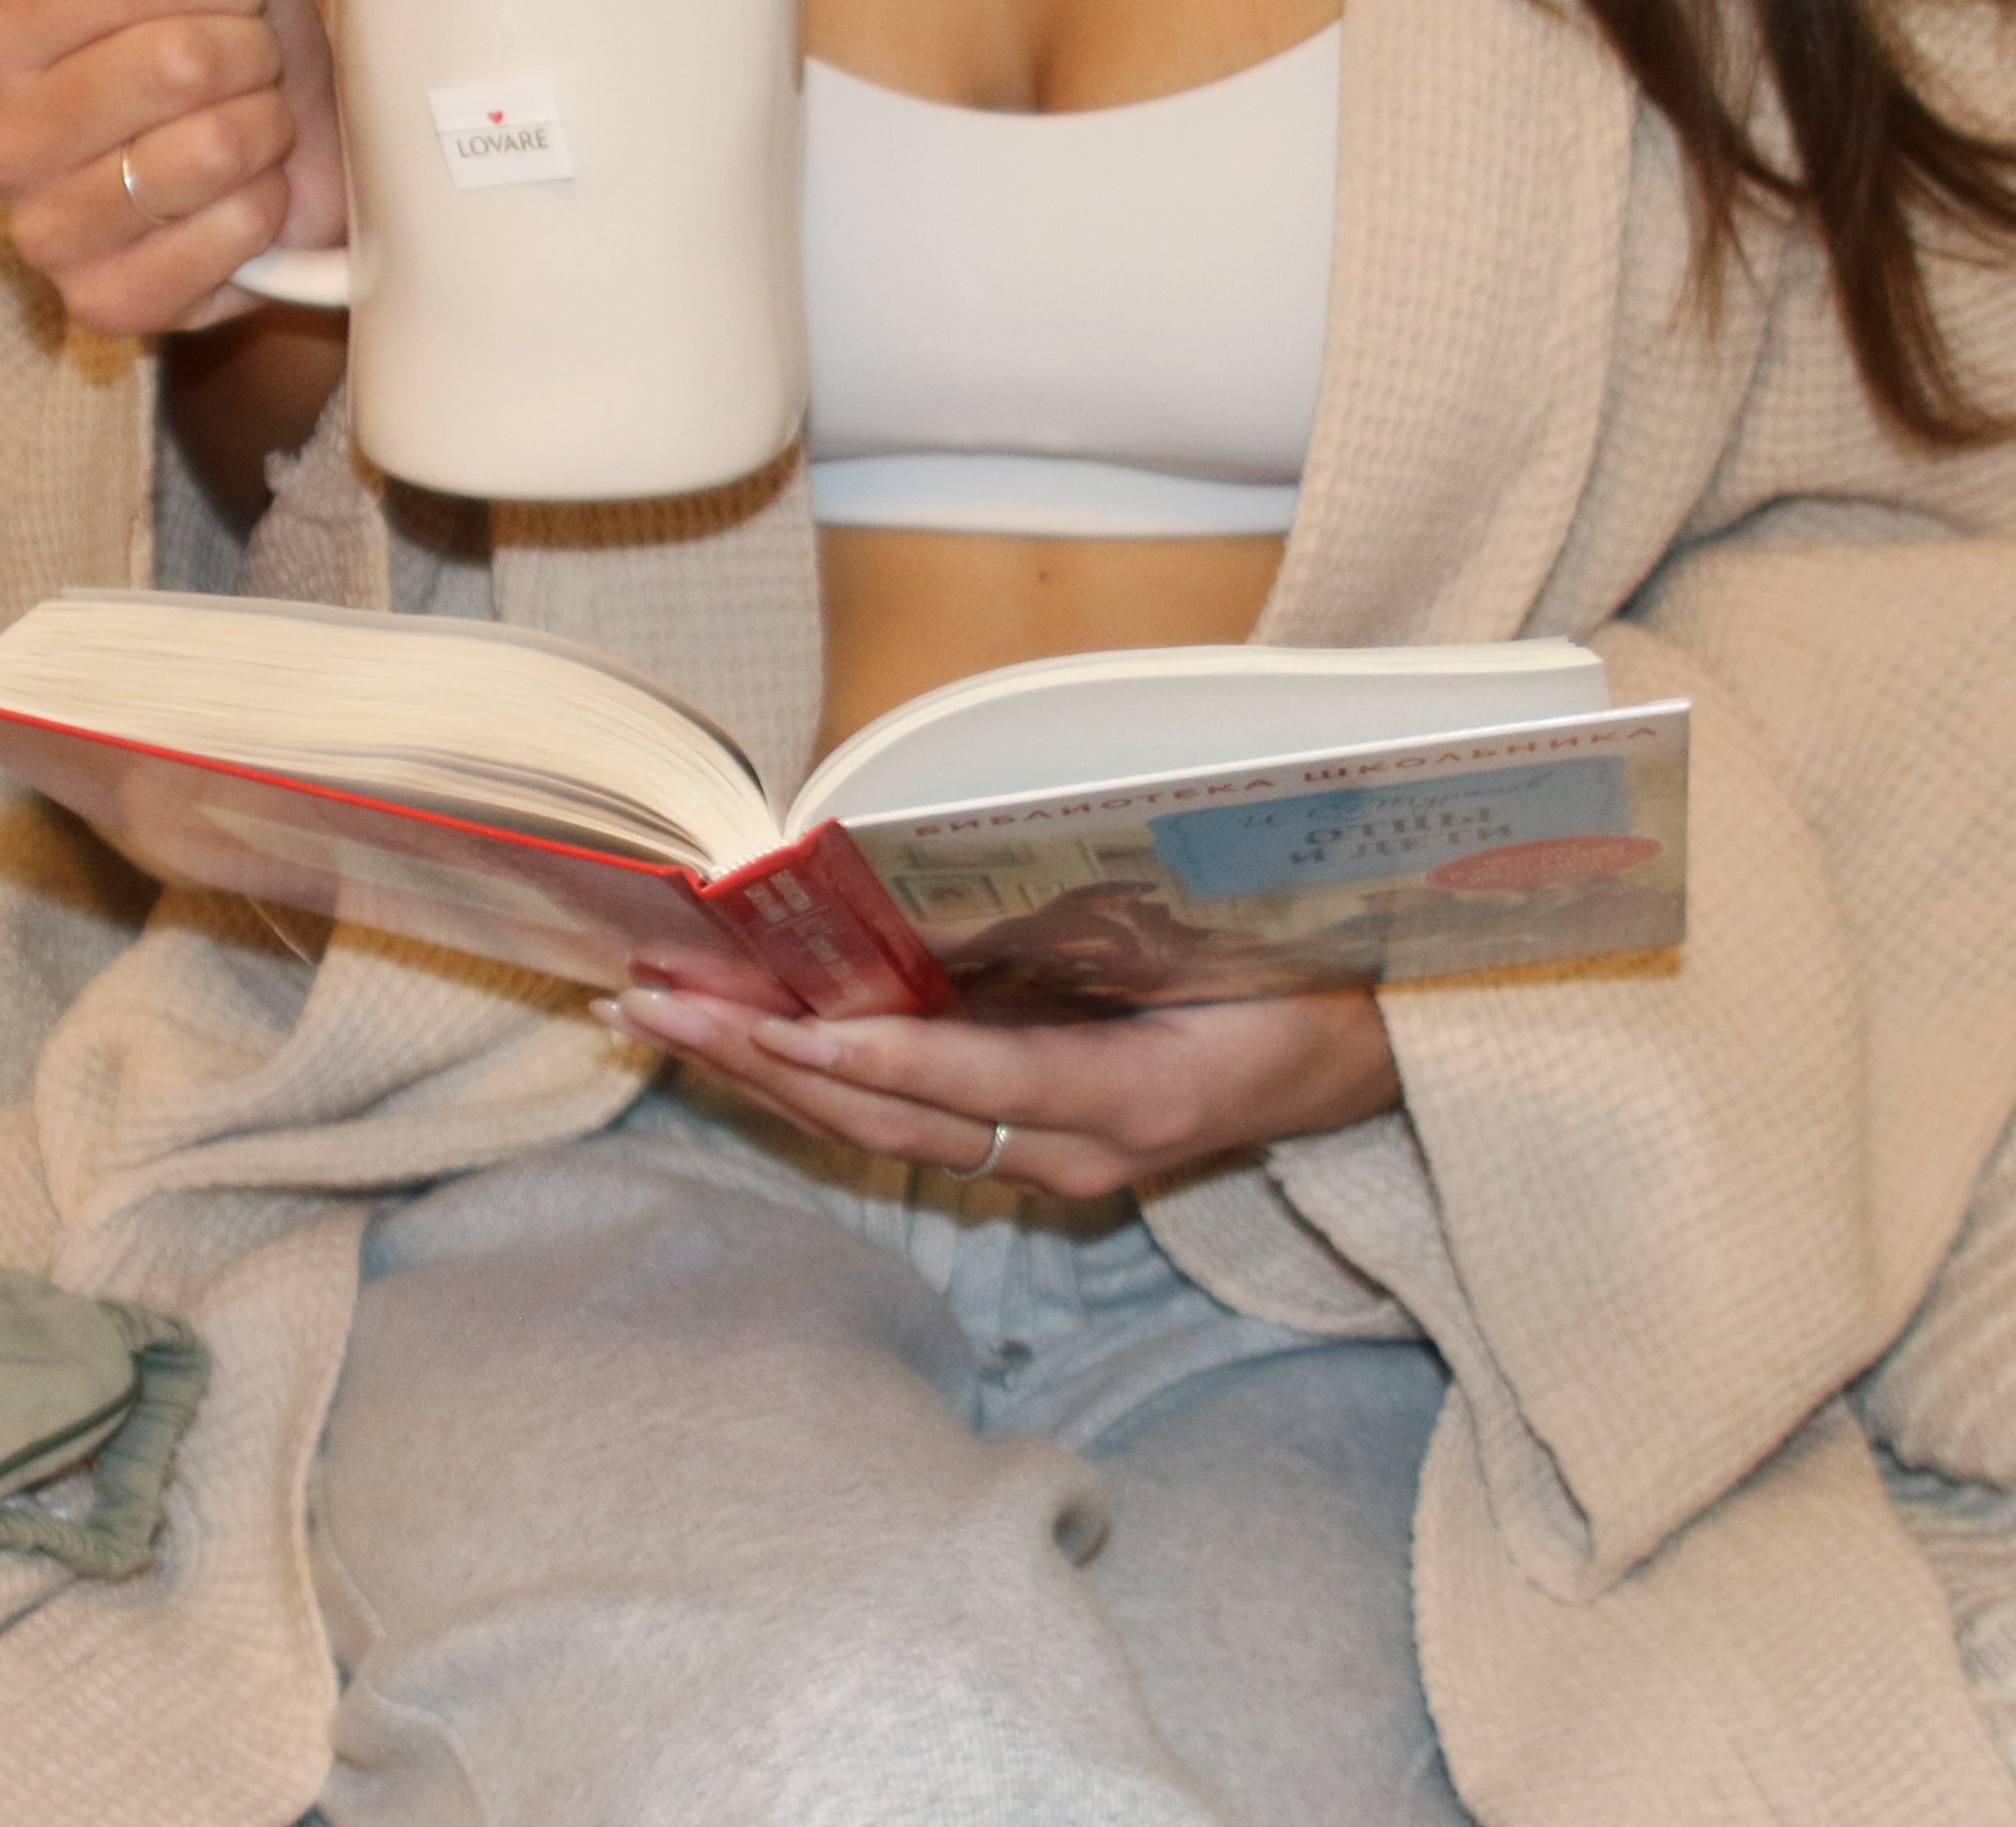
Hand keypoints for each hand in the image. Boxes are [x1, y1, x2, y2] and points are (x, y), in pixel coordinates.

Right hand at [0, 0, 347, 335]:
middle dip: (255, 58)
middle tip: (254, 71)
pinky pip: (220, 245)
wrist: (274, 159)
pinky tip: (248, 200)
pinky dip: (262, 215)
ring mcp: (42, 235)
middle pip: (181, 61)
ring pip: (207, 152)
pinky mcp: (105, 308)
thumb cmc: (223, 31)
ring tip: (250, 130)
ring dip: (263, 134)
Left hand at [596, 984, 1403, 1198]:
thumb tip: (987, 851)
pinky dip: (816, 1073)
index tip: (788, 1021)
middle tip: (656, 1005)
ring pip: (880, 1126)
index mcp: (1132, 1101)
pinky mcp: (1023, 1145)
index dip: (881, 1054)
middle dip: (767, 1061)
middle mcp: (1072, 1153)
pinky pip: (902, 1116)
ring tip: (660, 1016)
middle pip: (895, 1119)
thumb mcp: (1235, 942)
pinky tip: (743, 1034)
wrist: (1359, 1065)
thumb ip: (1121, 916)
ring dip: (766, 1072)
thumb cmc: (1302, 982)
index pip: (980, 1083)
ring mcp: (1044, 1163)